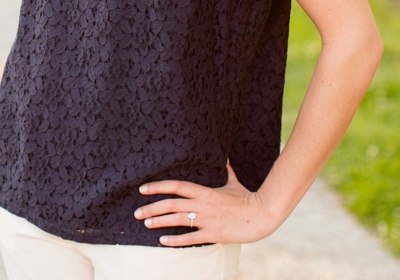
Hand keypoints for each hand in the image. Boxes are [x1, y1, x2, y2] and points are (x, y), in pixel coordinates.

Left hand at [133, 163, 278, 245]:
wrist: (263, 215)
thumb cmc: (247, 198)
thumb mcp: (233, 182)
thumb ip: (225, 170)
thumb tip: (224, 157)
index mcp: (205, 191)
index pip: (176, 186)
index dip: (158, 186)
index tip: (142, 189)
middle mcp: (203, 204)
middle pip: (171, 204)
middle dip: (151, 208)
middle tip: (137, 212)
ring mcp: (207, 220)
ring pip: (177, 220)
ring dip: (159, 222)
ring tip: (145, 223)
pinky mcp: (213, 234)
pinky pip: (190, 238)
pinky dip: (175, 240)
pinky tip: (162, 241)